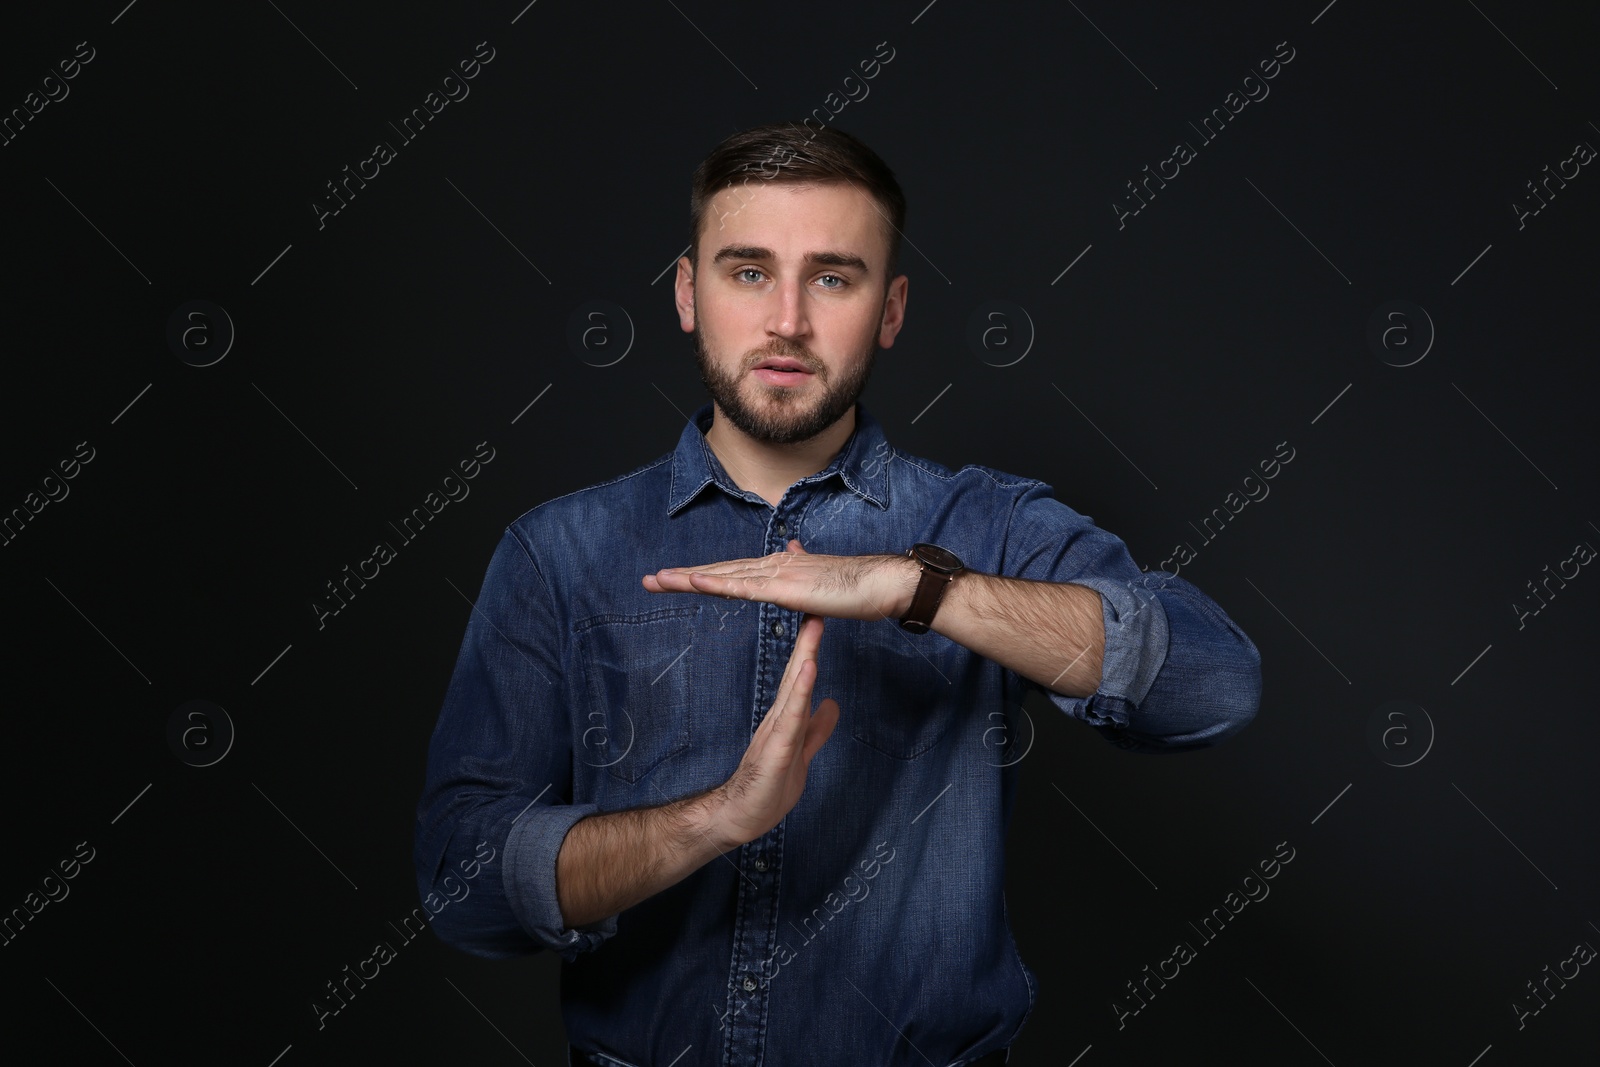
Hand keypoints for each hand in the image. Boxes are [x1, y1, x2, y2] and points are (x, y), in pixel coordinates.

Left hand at [643, 539, 918, 621]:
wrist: (884, 584)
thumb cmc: (859, 586)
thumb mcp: (822, 578)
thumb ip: (803, 566)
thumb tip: (792, 549)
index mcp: (780, 566)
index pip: (732, 571)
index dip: (702, 575)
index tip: (673, 579)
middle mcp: (774, 565)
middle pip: (720, 570)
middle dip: (682, 576)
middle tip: (649, 580)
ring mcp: (779, 575)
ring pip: (725, 576)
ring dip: (689, 578)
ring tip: (657, 580)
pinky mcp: (786, 589)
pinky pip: (745, 588)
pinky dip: (717, 583)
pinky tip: (694, 583)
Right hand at [707, 613, 839, 849]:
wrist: (737, 817)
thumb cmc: (766, 790)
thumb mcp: (801, 753)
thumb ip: (816, 729)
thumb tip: (832, 704)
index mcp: (786, 719)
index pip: (801, 678)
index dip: (811, 650)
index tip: (819, 621)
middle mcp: (780, 719)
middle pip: (797, 675)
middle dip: (808, 642)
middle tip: (816, 608)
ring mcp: (776, 733)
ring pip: (794, 689)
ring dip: (805, 657)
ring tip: (814, 628)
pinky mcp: (776, 750)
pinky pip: (791, 718)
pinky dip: (801, 692)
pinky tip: (809, 670)